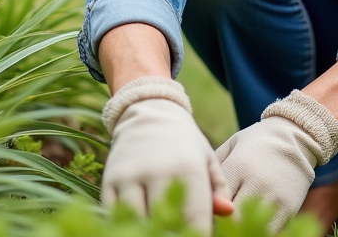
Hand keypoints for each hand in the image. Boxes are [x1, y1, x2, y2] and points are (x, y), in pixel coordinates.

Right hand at [101, 77, 229, 233]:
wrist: (148, 113)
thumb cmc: (184, 143)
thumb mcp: (207, 160)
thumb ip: (218, 189)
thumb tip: (228, 213)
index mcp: (187, 169)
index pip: (195, 220)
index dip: (198, 235)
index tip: (199, 235)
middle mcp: (157, 172)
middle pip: (165, 224)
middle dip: (174, 234)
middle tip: (179, 231)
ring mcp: (129, 177)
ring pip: (137, 222)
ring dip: (148, 230)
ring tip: (160, 229)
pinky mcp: (109, 181)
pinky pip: (113, 214)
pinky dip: (125, 224)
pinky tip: (138, 225)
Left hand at [215, 90, 337, 231]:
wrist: (294, 138)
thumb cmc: (255, 143)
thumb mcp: (231, 147)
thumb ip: (214, 169)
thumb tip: (197, 191)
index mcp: (238, 166)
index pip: (216, 199)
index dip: (208, 210)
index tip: (203, 213)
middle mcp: (256, 183)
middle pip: (232, 218)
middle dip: (222, 224)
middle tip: (214, 223)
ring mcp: (274, 198)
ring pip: (251, 228)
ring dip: (239, 230)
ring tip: (232, 227)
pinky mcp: (289, 209)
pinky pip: (270, 231)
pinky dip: (259, 231)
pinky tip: (249, 227)